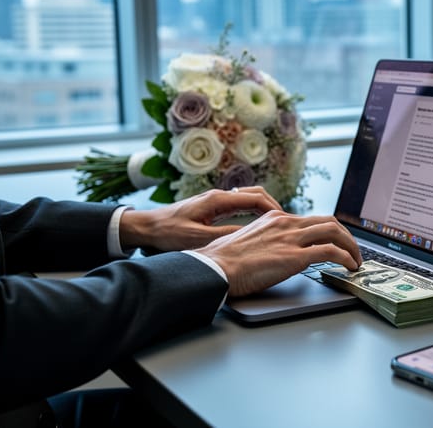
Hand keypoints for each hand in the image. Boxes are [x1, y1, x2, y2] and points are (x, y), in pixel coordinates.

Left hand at [119, 186, 282, 251]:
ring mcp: (215, 201)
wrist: (145, 228)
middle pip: (255, 194)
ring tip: (277, 224)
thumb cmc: (167, 233)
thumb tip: (252, 236)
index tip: (287, 220)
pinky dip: (253, 213)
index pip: (256, 198)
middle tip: (287, 222)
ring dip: (264, 209)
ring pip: (248, 199)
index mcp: (218, 200)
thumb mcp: (198, 238)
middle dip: (274, 207)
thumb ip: (226, 235)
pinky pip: (239, 207)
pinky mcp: (211, 209)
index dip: (274, 209)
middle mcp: (218, 196)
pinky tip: (257, 225)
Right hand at [194, 210, 361, 296]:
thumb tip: (279, 253)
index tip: (336, 241)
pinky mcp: (294, 256)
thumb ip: (268, 241)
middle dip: (346, 236)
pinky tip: (349, 267)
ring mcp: (291, 238)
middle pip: (328, 222)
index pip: (311, 220)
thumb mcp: (249, 241)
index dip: (329, 231)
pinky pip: (331, 252)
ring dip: (351, 247)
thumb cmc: (224, 262)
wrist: (214, 268)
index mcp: (274, 218)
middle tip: (353, 250)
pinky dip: (346, 258)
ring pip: (334, 233)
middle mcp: (285, 223)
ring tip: (356, 260)